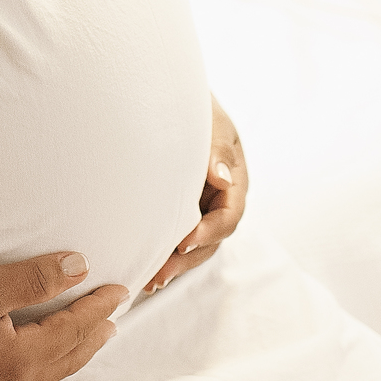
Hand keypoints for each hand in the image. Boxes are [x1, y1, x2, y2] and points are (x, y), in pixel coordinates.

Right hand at [0, 252, 127, 380]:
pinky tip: (39, 359)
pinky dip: (45, 367)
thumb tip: (81, 268)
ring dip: (71, 354)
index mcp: (18, 360)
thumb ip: (35, 279)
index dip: (97, 307)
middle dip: (92, 337)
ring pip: (46, 375)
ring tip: (88, 339)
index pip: (71, 330)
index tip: (120, 290)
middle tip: (114, 318)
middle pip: (65, 360)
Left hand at [143, 96, 247, 293]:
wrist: (174, 99)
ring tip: (149, 281)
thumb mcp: (213, 124)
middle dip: (187, 259)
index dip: (208, 233)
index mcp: (236, 182)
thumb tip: (224, 180)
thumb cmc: (197, 109)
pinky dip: (164, 253)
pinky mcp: (181, 211)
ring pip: (194, 245)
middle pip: (211, 240)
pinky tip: (144, 268)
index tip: (183, 242)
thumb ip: (217, 150)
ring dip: (174, 264)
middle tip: (159, 274)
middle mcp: (221, 201)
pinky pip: (176, 236)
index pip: (229, 216)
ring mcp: (201, 208)